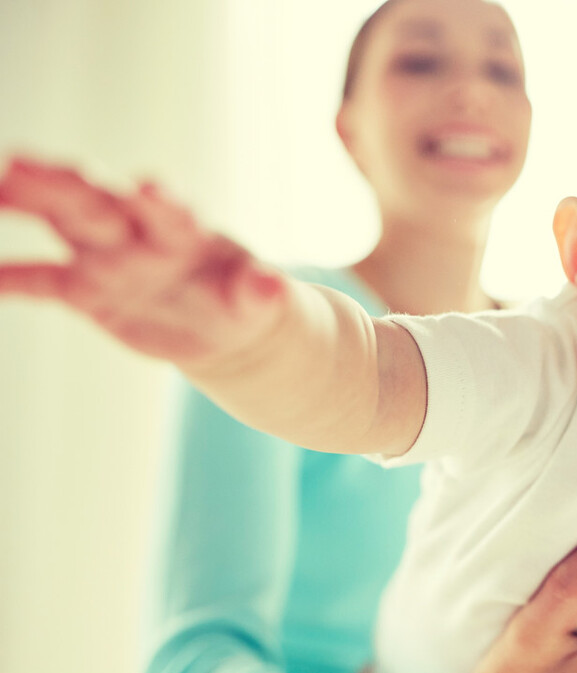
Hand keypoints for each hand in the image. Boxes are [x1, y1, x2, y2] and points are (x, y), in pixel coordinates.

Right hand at [0, 157, 285, 366]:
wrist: (227, 328)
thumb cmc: (246, 301)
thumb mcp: (262, 301)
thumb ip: (261, 292)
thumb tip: (273, 286)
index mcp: (187, 234)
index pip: (171, 214)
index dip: (161, 202)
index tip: (150, 187)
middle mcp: (140, 236)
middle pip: (100, 205)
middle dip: (64, 186)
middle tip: (22, 163)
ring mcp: (110, 258)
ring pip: (65, 224)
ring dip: (31, 204)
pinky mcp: (87, 290)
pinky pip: (45, 281)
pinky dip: (14, 277)